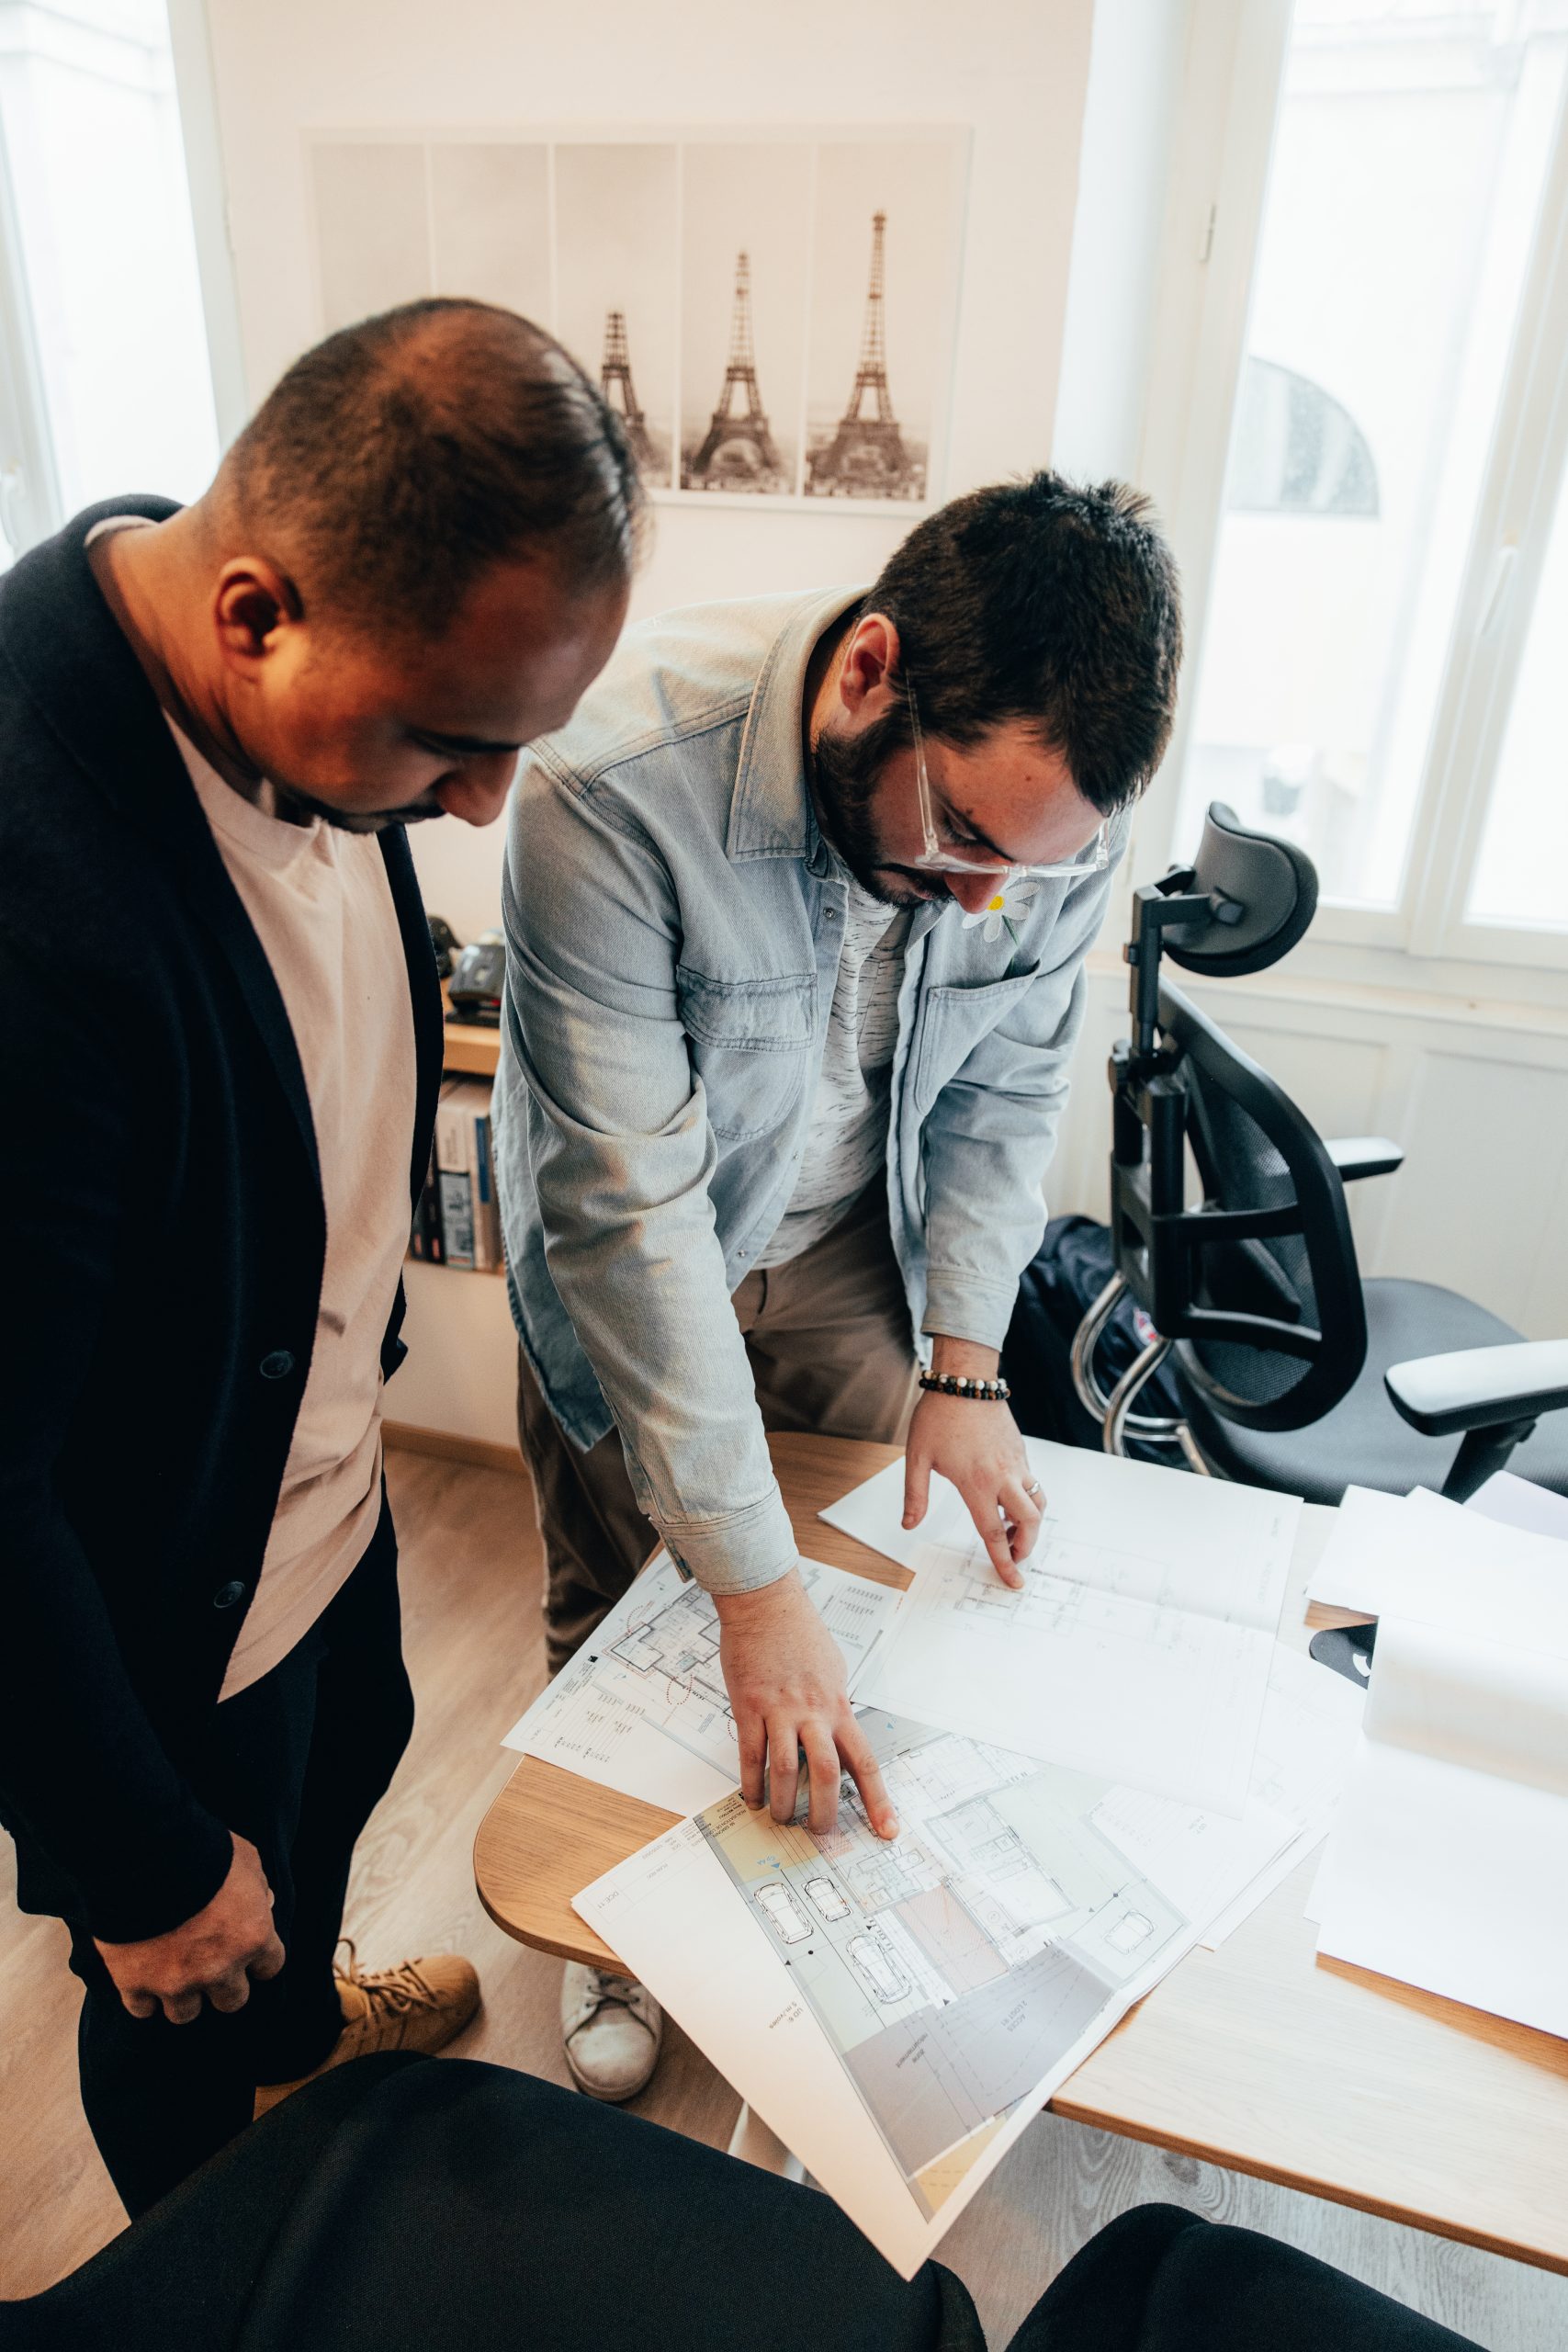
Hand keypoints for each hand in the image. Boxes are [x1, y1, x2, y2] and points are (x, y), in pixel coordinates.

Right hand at [94, 1832, 285, 2023]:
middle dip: (223, 1985)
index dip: (258, 1959)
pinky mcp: (136, 1984)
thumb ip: (258, 1886)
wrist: (145, 1856)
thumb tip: (264, 1902)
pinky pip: (142, 2009)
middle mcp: (219, 1968)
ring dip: (182, 1996)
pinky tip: (141, 1977)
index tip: (245, 1951)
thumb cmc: (202, 1850)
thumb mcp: (246, 1858)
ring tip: (172, 1975)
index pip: (270, 1967)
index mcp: (252, 1937)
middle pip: (232, 2001)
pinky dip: (142, 1997)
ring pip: (186, 2013)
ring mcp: (177, 1981)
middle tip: (209, 1965)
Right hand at [715, 1569, 897, 1840]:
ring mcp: (780, 1710)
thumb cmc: (800, 1634)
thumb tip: (835, 1735)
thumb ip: (834, 1706)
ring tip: (781, 1818)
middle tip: (820, 1833)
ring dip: (784, 1804)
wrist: (766, 1604)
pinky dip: (752, 1783)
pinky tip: (753, 1797)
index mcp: (839, 1706)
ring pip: (787, 1771)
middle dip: (826, 1813)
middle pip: (828, 1774)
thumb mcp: (833, 1670)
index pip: (865, 1762)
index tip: (887, 1830)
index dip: (878, 1800)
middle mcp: (814, 1713)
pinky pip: (750, 1755)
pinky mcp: (749, 1707)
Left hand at [904, 1339, 1042, 1588]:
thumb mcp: (916, 1457)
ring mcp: (1016, 1462)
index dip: (1003, 1561)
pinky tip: (1006, 1498)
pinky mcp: (1021, 1451)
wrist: (965, 1379)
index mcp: (976, 1483)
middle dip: (1026, 1545)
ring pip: (1038, 1502)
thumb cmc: (938, 1416)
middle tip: (1013, 1555)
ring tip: (1009, 1528)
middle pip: (1030, 1521)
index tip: (1013, 1581)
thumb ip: (914, 1495)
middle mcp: (1003, 1476)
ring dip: (1030, 1523)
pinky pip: (1032, 1482)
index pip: (994, 1533)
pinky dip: (1027, 1499)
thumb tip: (909, 1524)